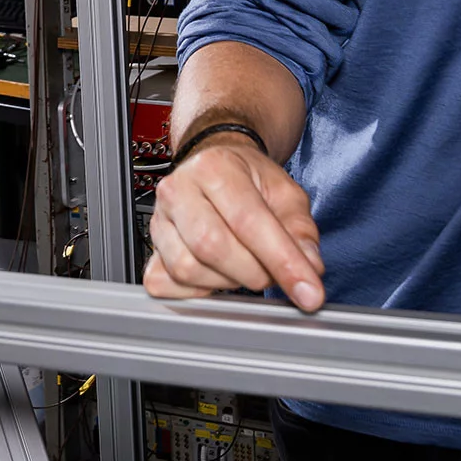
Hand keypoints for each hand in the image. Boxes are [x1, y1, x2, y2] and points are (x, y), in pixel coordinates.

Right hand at [143, 134, 324, 310]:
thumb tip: (310, 268)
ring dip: (227, 281)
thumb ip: (301, 231)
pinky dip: (196, 290)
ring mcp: (159, 219)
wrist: (216, 167)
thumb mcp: (285, 194)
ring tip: (244, 266)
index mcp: (214, 167)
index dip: (282, 261)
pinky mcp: (150, 247)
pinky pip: (165, 282)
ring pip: (188, 269)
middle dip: (253, 272)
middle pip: (212, 246)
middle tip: (271, 272)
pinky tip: (216, 276)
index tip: (308, 293)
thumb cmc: (248, 180)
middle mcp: (179, 189)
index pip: (248, 221)